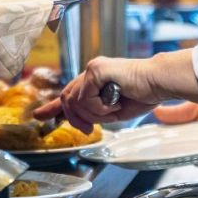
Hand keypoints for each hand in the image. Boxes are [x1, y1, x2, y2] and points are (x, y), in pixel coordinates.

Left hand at [33, 51, 197, 132]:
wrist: (158, 83)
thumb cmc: (142, 95)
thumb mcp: (111, 110)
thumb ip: (92, 112)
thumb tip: (78, 120)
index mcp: (93, 80)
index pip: (67, 93)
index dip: (52, 107)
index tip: (39, 116)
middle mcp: (90, 71)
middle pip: (66, 99)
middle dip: (74, 119)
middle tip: (88, 129)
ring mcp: (92, 69)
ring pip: (75, 102)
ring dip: (94, 115)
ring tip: (113, 110)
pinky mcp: (96, 70)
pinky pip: (86, 98)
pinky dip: (100, 108)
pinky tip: (115, 103)